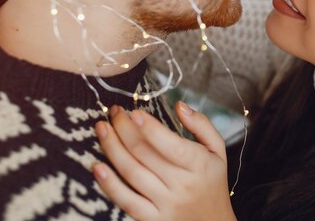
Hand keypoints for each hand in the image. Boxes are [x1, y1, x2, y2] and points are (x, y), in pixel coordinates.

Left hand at [93, 102, 236, 220]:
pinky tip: (97, 166)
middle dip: (124, 128)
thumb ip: (201, 124)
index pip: (170, 144)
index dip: (149, 127)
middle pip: (144, 153)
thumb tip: (180, 105)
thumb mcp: (218, 150)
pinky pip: (126, 201)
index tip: (133, 111)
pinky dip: (109, 184)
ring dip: (112, 148)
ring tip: (102, 128)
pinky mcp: (152, 219)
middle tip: (115, 112)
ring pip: (131, 173)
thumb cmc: (212, 181)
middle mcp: (182, 185)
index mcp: (199, 165)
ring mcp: (166, 204)